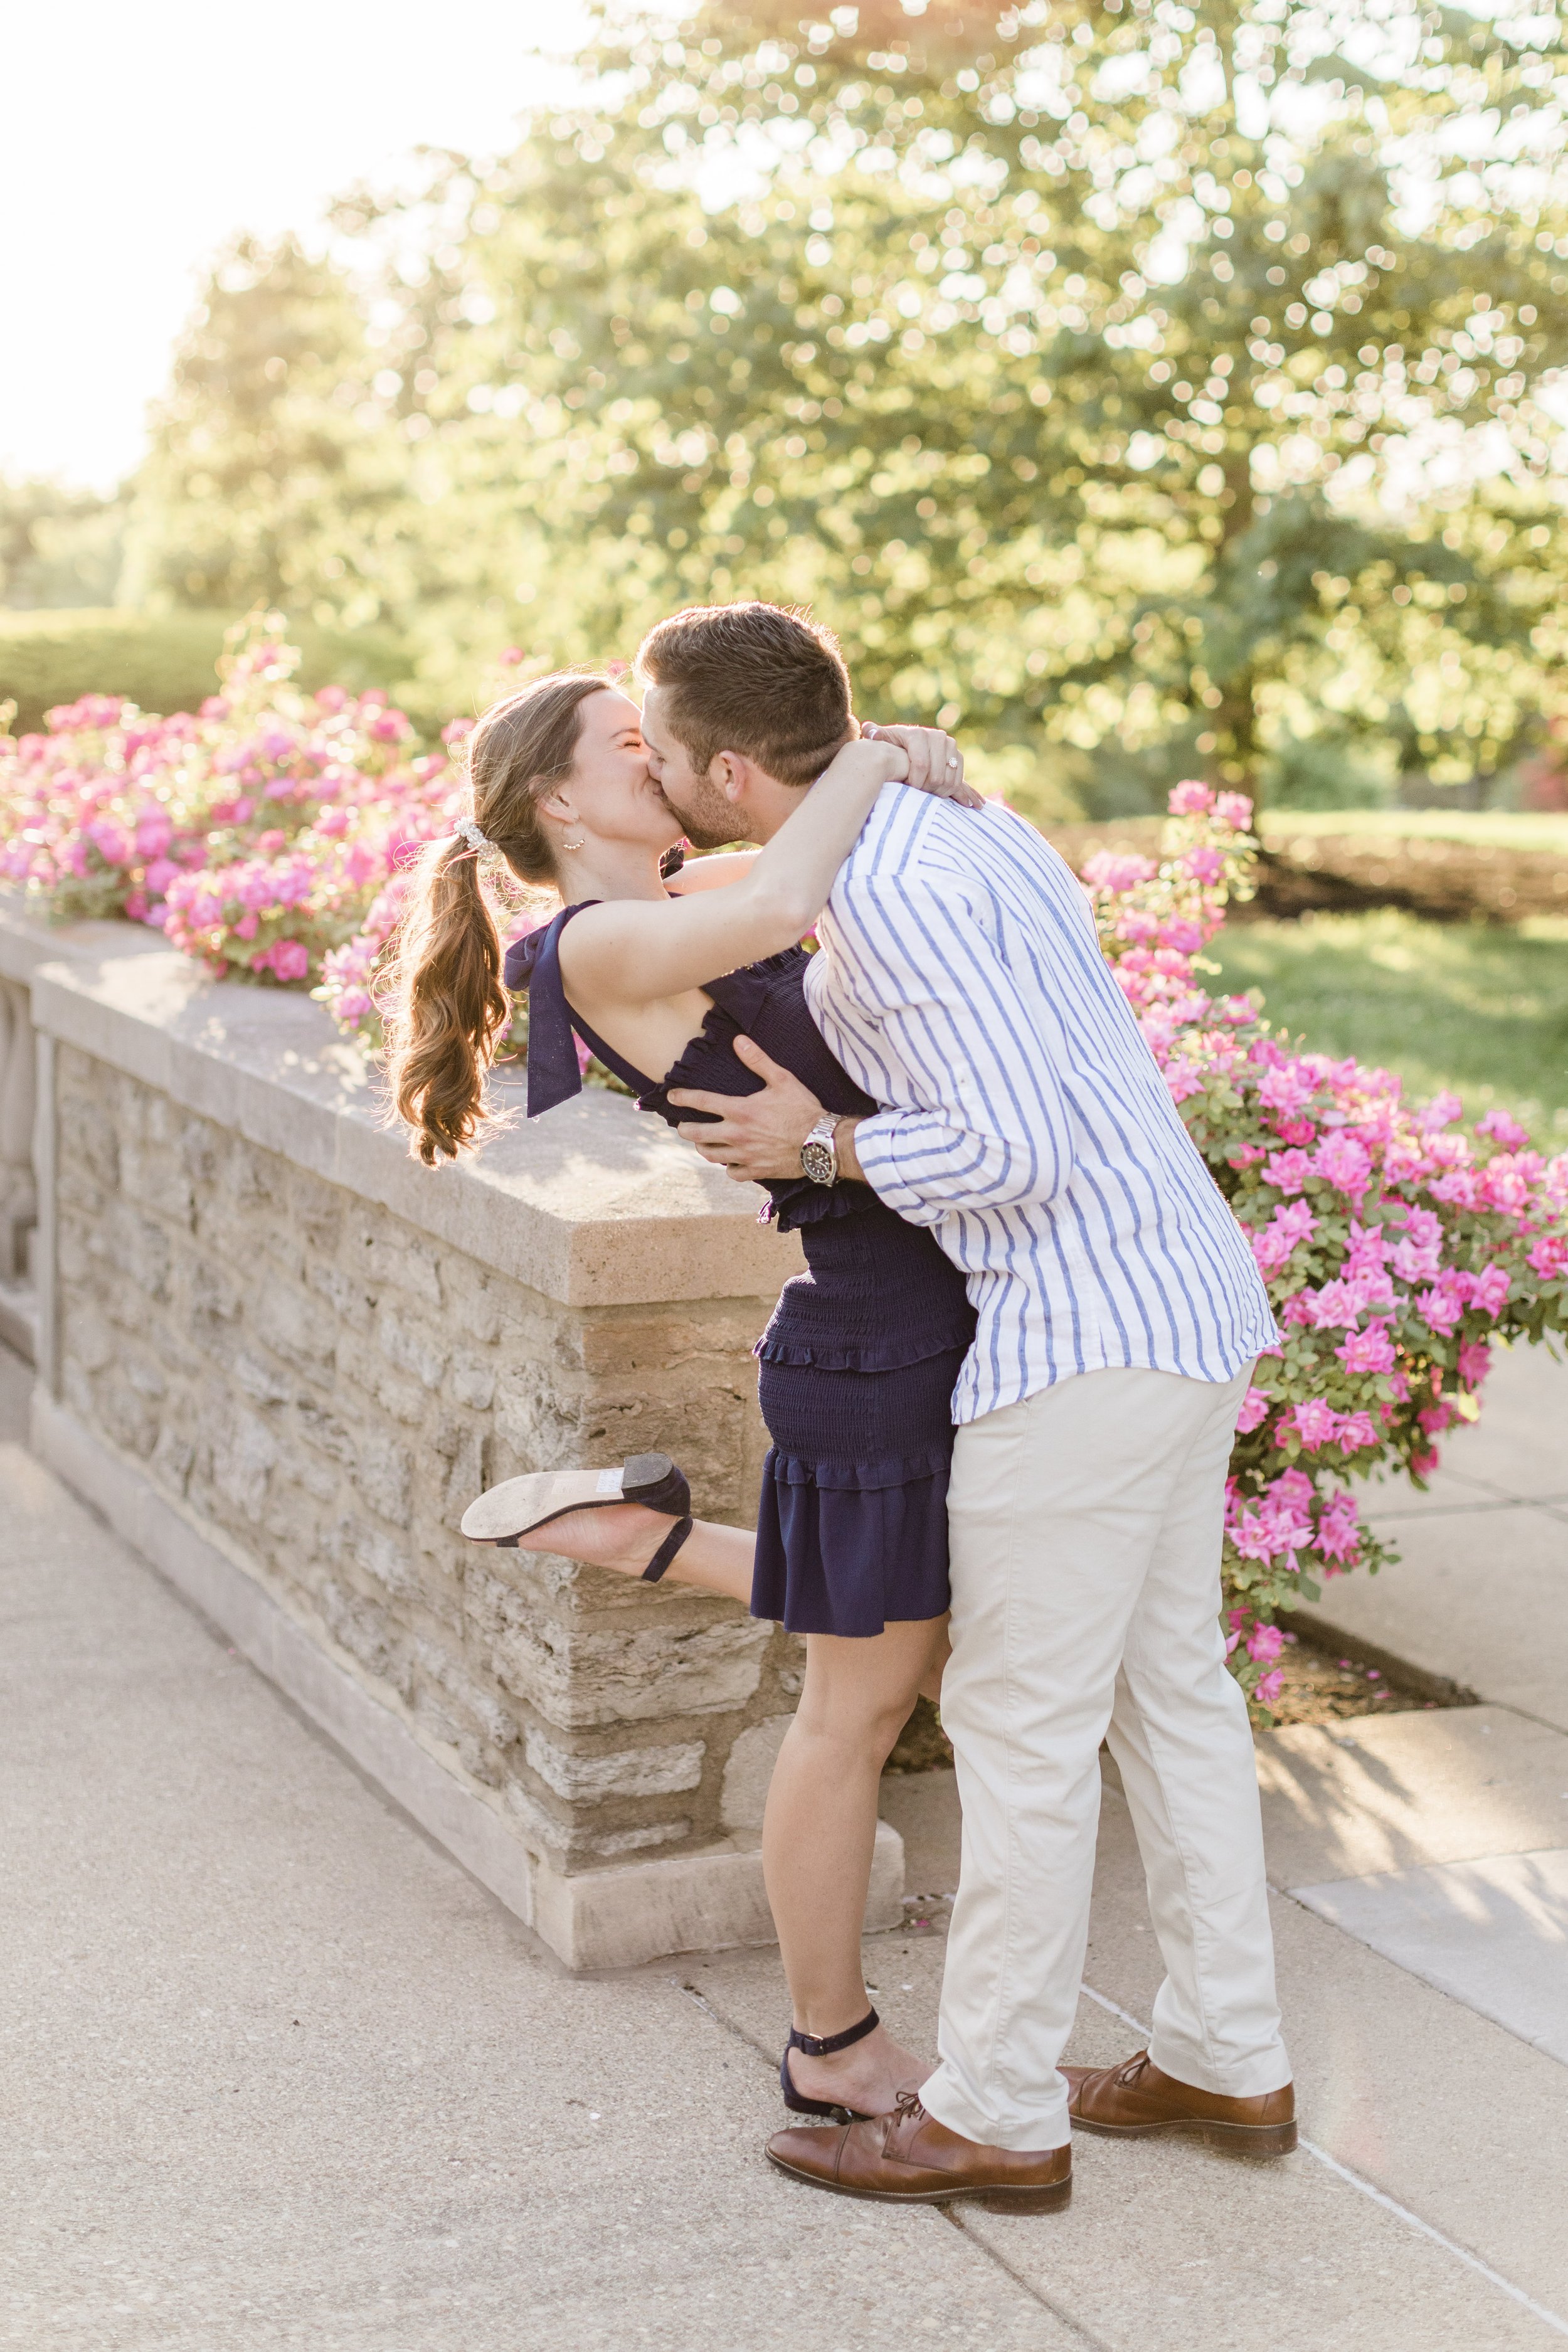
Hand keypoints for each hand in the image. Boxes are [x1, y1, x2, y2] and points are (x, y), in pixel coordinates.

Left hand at [668, 1036, 827, 1181]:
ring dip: (703, 1148)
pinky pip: (732, 1173)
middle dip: (685, 1129)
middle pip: (697, 1134)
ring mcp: (745, 1156)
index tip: (672, 1097)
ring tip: (702, 1142)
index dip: (682, 1098)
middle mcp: (737, 1135)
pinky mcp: (756, 1171)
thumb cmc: (803, 1109)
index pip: (701, 1102)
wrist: (822, 1143)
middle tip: (683, 1126)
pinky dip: (728, 1167)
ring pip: (710, 1155)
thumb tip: (738, 1040)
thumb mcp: (782, 1079)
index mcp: (740, 1111)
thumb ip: (758, 1060)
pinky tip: (730, 1162)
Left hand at [863, 723, 981, 807]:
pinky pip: (959, 780)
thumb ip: (875, 734)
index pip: (921, 765)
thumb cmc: (892, 746)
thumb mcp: (882, 740)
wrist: (909, 745)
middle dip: (925, 790)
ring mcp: (951, 746)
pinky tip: (944, 799)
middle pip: (936, 776)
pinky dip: (952, 792)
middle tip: (915, 795)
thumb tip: (870, 731)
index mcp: (918, 734)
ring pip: (949, 780)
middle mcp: (938, 737)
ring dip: (938, 794)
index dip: (914, 782)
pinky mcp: (958, 757)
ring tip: (925, 797)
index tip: (906, 788)